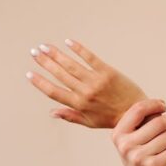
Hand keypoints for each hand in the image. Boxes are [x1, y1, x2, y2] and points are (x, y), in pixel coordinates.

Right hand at [26, 39, 147, 127]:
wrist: (136, 113)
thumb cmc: (112, 119)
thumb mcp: (89, 122)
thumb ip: (70, 116)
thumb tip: (52, 112)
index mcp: (79, 105)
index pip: (54, 92)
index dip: (40, 82)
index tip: (29, 74)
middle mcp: (85, 92)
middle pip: (59, 75)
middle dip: (45, 63)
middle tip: (34, 52)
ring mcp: (96, 81)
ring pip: (71, 65)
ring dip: (56, 54)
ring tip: (45, 47)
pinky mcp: (107, 71)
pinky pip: (90, 58)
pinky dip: (78, 49)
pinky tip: (68, 42)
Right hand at [112, 99, 165, 165]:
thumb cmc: (142, 161)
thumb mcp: (133, 142)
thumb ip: (141, 124)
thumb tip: (159, 104)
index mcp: (119, 135)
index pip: (138, 109)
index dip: (155, 104)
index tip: (164, 107)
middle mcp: (126, 146)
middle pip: (159, 122)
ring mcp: (139, 158)